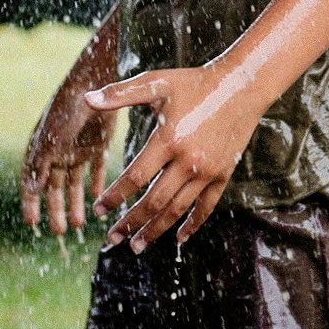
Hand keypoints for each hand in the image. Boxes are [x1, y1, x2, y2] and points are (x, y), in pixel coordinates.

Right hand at [22, 68, 115, 236]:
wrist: (97, 81)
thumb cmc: (68, 107)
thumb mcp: (52, 136)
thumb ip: (41, 163)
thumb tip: (30, 190)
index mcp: (41, 147)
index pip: (31, 180)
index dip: (30, 202)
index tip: (32, 223)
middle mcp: (57, 150)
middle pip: (54, 187)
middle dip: (55, 209)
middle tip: (58, 232)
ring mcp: (77, 148)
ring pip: (74, 183)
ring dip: (75, 202)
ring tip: (79, 224)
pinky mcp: (98, 144)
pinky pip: (95, 171)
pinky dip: (96, 185)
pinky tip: (98, 200)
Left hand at [87, 65, 256, 249]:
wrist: (242, 85)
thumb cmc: (195, 82)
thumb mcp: (157, 83)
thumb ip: (120, 94)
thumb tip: (86, 98)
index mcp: (168, 140)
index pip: (134, 178)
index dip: (114, 196)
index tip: (98, 211)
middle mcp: (188, 161)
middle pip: (153, 202)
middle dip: (130, 223)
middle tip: (111, 239)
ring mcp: (208, 171)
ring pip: (177, 210)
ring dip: (155, 230)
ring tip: (136, 246)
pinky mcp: (224, 174)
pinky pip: (206, 206)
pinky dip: (192, 224)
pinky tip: (180, 238)